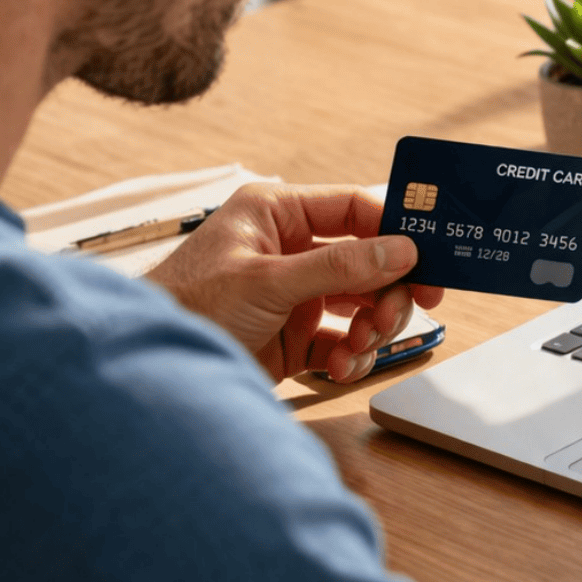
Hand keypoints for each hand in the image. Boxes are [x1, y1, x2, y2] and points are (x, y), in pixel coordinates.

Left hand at [144, 184, 444, 383]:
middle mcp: (290, 250)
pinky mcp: (294, 338)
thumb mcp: (266, 282)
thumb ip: (339, 266)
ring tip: (359, 346)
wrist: (150, 372)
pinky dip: (351, 356)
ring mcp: (294, 295)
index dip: (396, 231)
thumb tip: (402, 250)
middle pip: (369, 262)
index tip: (431, 257)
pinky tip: (339, 367)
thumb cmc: (185, 309)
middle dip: (387, 292)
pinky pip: (344, 341)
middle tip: (394, 316)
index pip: (354, 209)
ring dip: (372, 327)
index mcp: (277, 215)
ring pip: (362, 303)